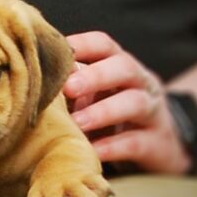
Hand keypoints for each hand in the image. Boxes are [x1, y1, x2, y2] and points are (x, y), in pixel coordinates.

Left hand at [63, 31, 190, 173]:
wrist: (162, 152)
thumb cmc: (115, 118)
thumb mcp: (97, 97)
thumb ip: (73, 88)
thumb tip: (33, 82)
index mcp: (120, 67)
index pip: (104, 45)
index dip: (83, 44)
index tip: (60, 51)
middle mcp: (140, 83)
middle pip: (124, 68)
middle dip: (95, 76)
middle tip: (68, 88)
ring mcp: (153, 113)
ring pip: (135, 103)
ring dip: (103, 111)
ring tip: (77, 123)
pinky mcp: (157, 144)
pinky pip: (136, 143)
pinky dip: (112, 146)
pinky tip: (92, 152)